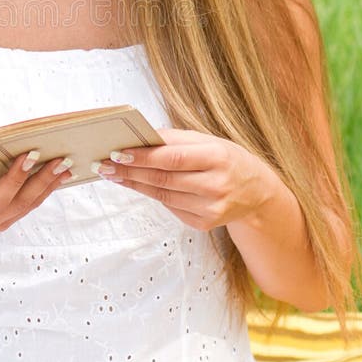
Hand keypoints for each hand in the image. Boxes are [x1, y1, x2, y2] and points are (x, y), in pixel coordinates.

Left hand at [96, 127, 278, 230]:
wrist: (257, 193)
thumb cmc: (227, 160)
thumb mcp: (208, 141)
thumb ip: (175, 139)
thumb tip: (140, 137)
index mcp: (217, 157)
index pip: (172, 158)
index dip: (143, 156)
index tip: (117, 152)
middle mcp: (216, 185)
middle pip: (163, 179)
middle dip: (129, 171)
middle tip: (103, 165)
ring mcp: (211, 208)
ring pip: (162, 195)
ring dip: (134, 184)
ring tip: (112, 174)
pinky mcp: (204, 224)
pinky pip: (170, 207)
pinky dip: (153, 195)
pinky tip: (137, 185)